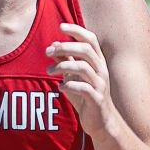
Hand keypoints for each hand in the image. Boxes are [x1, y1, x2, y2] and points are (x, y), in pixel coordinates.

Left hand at [46, 23, 118, 138]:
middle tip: (48, 51)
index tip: (60, 26)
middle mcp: (101, 70)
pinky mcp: (97, 99)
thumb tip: (53, 46)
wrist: (101, 123)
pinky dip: (69, 85)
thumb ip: (66, 62)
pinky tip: (60, 87)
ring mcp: (100, 84)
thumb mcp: (73, 77)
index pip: (91, 39)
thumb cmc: (86, 98)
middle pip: (86, 50)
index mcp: (97, 62)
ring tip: (48, 71)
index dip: (77, 30)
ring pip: (83, 67)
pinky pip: (83, 88)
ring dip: (62, 67)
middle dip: (65, 47)